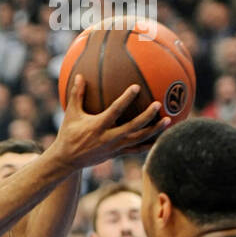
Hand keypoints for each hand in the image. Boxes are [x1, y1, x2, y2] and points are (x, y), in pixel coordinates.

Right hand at [53, 74, 170, 171]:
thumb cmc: (68, 134)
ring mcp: (114, 148)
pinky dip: (148, 144)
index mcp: (97, 126)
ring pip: (138, 140)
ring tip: (168, 121)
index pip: (114, 111)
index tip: (136, 87)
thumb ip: (77, 94)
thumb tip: (80, 75)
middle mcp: (108, 138)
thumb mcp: (71, 114)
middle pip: (132, 127)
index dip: (126, 99)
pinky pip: (135, 150)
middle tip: (158, 105)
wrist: (66, 161)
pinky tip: (160, 138)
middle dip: (146, 117)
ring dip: (154, 131)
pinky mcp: (116, 154)